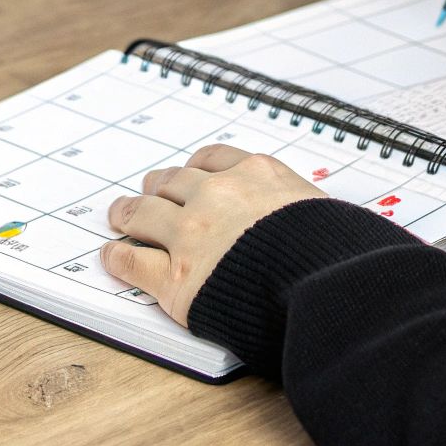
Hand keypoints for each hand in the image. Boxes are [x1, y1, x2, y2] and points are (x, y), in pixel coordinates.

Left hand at [102, 144, 325, 326]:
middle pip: (174, 181)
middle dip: (160, 186)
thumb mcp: (324, 209)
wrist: (327, 287)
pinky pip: (132, 260)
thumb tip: (311, 218)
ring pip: (143, 213)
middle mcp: (217, 196)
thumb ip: (300, 206)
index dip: (196, 167)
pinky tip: (111, 256)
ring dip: (127, 213)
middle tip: (149, 190)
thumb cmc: (335, 253)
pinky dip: (117, 257)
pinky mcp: (175, 278)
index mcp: (256, 174)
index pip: (214, 158)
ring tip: (119, 215)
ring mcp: (192, 235)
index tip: (189, 172)